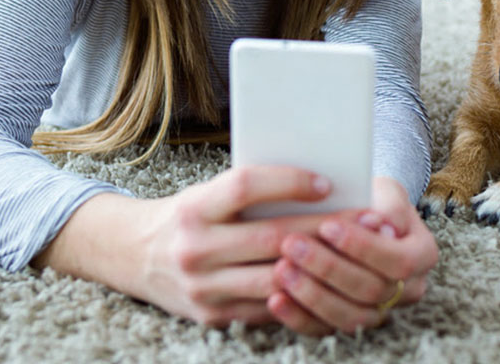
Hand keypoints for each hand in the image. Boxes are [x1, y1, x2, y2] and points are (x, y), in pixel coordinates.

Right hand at [35, 165, 331, 327]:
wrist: (133, 255)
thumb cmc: (187, 214)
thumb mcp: (207, 193)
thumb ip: (249, 192)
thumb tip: (316, 185)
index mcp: (194, 207)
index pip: (244, 187)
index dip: (287, 182)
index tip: (326, 182)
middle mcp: (194, 248)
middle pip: (270, 237)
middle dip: (325, 229)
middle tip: (366, 219)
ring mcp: (202, 288)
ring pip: (275, 278)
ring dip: (322, 265)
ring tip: (358, 252)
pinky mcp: (212, 317)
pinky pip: (267, 306)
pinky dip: (301, 293)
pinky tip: (331, 281)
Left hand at [268, 176, 438, 334]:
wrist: (361, 217)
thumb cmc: (372, 199)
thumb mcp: (385, 190)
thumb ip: (389, 204)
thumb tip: (384, 225)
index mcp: (422, 255)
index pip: (397, 260)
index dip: (362, 246)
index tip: (327, 226)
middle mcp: (409, 289)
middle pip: (370, 290)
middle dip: (328, 267)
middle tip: (291, 244)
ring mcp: (381, 311)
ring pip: (349, 315)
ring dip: (311, 294)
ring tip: (280, 269)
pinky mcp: (349, 323)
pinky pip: (325, 329)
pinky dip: (299, 317)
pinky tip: (275, 299)